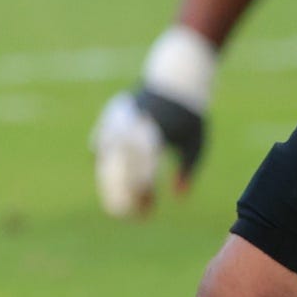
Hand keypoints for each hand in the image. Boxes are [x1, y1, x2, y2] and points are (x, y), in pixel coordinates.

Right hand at [91, 83, 206, 218]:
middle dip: (122, 196)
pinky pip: (101, 152)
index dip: (140, 194)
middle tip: (132, 218)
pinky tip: (122, 184)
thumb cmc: (187, 116)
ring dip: (113, 187)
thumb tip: (179, 199)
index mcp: (151, 133)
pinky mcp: (107, 122)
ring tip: (125, 207)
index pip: (140, 171)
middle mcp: (128, 128)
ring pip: (105, 163)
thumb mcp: (194, 144)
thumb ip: (187, 172)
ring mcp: (114, 123)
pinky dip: (108, 169)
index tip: (146, 213)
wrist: (173, 79)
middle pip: (117, 170)